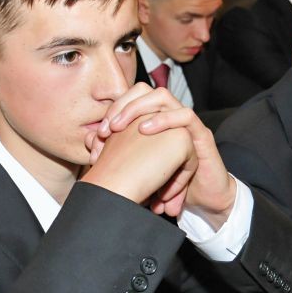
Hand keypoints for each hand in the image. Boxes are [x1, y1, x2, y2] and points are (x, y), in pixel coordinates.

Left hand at [88, 84, 236, 228]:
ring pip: (164, 97)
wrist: (202, 200)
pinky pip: (186, 116)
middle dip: (124, 106)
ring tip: (124, 129)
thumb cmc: (169, 184)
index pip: (131, 98)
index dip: (113, 109)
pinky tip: (146, 131)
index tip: (99, 132)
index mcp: (155, 120)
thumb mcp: (137, 169)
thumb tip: (89, 141)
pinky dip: (165, 121)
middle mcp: (170, 117)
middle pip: (145, 91)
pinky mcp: (202, 135)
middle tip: (109, 129)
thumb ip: (118, 155)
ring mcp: (186, 124)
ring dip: (140, 109)